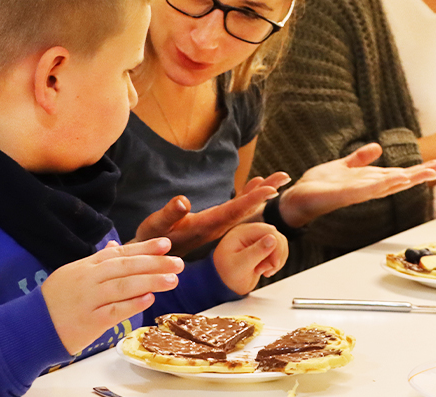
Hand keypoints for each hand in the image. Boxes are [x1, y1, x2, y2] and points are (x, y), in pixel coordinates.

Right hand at [41, 238, 182, 354]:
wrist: (31, 327)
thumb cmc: (56, 300)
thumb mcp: (74, 273)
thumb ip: (97, 261)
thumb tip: (115, 246)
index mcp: (87, 266)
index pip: (120, 253)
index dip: (144, 248)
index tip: (166, 244)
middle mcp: (89, 279)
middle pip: (126, 267)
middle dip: (154, 263)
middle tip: (178, 262)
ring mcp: (89, 300)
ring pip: (123, 286)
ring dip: (151, 281)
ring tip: (173, 279)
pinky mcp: (89, 322)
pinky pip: (114, 311)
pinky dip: (133, 304)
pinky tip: (150, 298)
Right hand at [132, 173, 288, 256]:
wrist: (151, 257)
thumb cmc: (151, 240)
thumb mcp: (156, 226)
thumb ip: (170, 214)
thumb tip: (183, 201)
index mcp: (207, 225)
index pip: (234, 211)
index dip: (252, 199)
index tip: (270, 188)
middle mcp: (217, 226)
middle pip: (246, 208)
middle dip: (265, 192)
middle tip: (284, 177)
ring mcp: (216, 224)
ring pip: (243, 207)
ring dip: (260, 193)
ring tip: (278, 178)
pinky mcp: (212, 222)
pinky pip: (234, 208)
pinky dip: (246, 195)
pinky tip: (255, 185)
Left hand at [213, 223, 287, 294]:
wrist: (224, 284)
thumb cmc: (226, 274)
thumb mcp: (240, 264)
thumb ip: (257, 251)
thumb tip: (273, 238)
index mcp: (242, 232)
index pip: (268, 231)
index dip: (276, 246)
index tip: (274, 263)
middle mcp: (251, 233)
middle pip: (276, 236)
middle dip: (277, 255)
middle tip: (266, 269)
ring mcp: (257, 241)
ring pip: (279, 244)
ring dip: (276, 260)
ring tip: (263, 270)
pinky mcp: (262, 249)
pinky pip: (278, 251)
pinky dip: (276, 262)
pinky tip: (265, 270)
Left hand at [277, 143, 435, 226]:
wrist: (300, 196)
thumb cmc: (321, 184)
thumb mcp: (344, 165)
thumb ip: (360, 158)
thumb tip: (377, 148)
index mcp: (370, 180)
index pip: (401, 174)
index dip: (421, 170)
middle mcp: (369, 187)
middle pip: (402, 180)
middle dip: (422, 174)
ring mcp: (359, 192)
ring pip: (389, 184)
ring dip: (408, 178)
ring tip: (428, 172)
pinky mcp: (346, 194)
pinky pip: (367, 189)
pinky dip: (381, 184)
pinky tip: (394, 179)